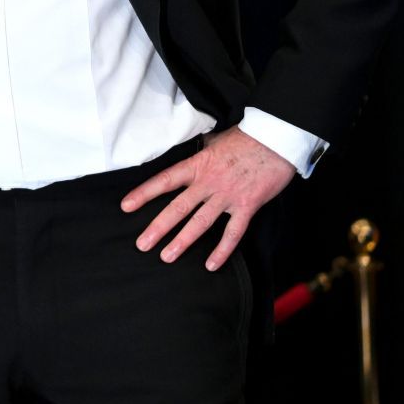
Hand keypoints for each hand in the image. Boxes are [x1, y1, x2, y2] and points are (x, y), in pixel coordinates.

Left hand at [120, 129, 295, 270]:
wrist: (277, 139)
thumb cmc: (248, 138)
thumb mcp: (218, 140)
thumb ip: (204, 150)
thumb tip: (197, 149)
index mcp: (199, 165)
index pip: (165, 180)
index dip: (144, 193)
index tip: (126, 206)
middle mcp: (209, 182)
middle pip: (178, 207)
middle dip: (158, 227)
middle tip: (142, 244)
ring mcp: (227, 195)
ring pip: (200, 222)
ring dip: (182, 241)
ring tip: (167, 257)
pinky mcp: (247, 205)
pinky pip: (233, 232)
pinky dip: (222, 250)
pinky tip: (210, 265)